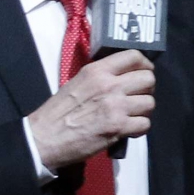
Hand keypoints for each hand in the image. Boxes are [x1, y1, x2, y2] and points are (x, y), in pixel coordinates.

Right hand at [27, 50, 154, 170]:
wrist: (44, 138)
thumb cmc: (57, 112)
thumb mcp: (77, 82)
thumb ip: (101, 77)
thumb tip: (123, 78)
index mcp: (97, 71)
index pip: (134, 56)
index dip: (144, 65)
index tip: (142, 73)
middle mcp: (110, 85)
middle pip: (148, 79)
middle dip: (146, 89)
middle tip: (137, 97)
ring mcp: (116, 106)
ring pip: (150, 103)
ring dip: (143, 111)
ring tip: (132, 115)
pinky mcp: (118, 128)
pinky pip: (145, 124)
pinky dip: (139, 128)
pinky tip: (129, 130)